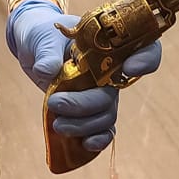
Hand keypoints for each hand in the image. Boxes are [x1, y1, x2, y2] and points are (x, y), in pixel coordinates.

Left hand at [6, 0, 160, 153]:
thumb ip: (46, 53)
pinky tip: (84, 144)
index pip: (144, 48)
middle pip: (112, 94)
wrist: (31, 45)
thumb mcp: (42, 37)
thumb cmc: (42, 34)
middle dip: (85, 105)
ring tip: (56, 124)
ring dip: (83, 125)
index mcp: (107, 44)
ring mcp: (100, 91)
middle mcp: (110, 70)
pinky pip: (102, 129)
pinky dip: (97, 139)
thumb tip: (47, 71)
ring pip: (106, 115)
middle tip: (55, 103)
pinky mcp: (89, 110)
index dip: (147, 59)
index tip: (129, 67)